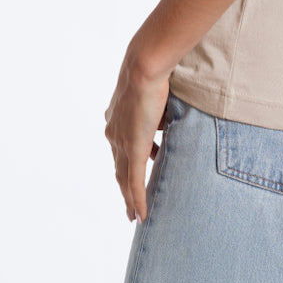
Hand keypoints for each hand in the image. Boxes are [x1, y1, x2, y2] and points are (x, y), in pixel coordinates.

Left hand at [103, 49, 170, 222]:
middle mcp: (114, 133)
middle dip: (124, 187)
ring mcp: (122, 143)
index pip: (120, 148)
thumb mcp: (156, 95)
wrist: (144, 68)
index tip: (134, 174)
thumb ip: (159, 110)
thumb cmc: (153, 72)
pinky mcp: (133, 149)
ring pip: (124, 179)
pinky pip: (134, 182)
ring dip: (130, 198)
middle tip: (130, 204)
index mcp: (116, 119)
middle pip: (119, 168)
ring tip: (135, 213)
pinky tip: (140, 215)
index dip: (126, 164)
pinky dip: (137, 200)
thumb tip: (169, 119)